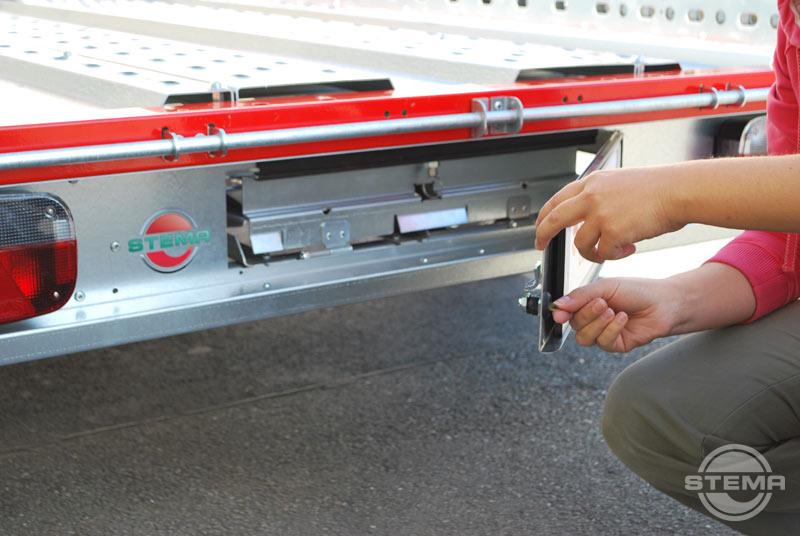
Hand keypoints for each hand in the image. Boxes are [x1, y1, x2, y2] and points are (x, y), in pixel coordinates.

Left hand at [534, 166, 684, 261]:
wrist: (679, 191)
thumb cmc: (659, 188)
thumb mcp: (619, 182)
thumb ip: (600, 195)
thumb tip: (588, 213)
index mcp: (592, 182)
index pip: (557, 199)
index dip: (545, 215)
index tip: (540, 226)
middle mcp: (591, 196)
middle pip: (553, 220)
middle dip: (542, 235)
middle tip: (541, 245)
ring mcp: (600, 214)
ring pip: (579, 244)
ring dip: (592, 253)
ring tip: (610, 251)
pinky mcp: (612, 232)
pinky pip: (602, 254)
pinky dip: (613, 257)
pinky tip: (628, 250)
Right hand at [550, 277, 680, 352]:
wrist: (663, 303)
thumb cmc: (636, 291)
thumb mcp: (606, 287)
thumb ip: (581, 295)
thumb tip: (559, 305)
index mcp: (587, 303)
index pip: (566, 311)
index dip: (561, 314)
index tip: (559, 314)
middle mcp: (593, 319)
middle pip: (574, 325)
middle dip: (587, 314)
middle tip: (602, 303)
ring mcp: (603, 333)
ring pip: (585, 338)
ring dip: (597, 324)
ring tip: (613, 311)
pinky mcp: (616, 345)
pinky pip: (603, 342)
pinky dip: (612, 329)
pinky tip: (623, 318)